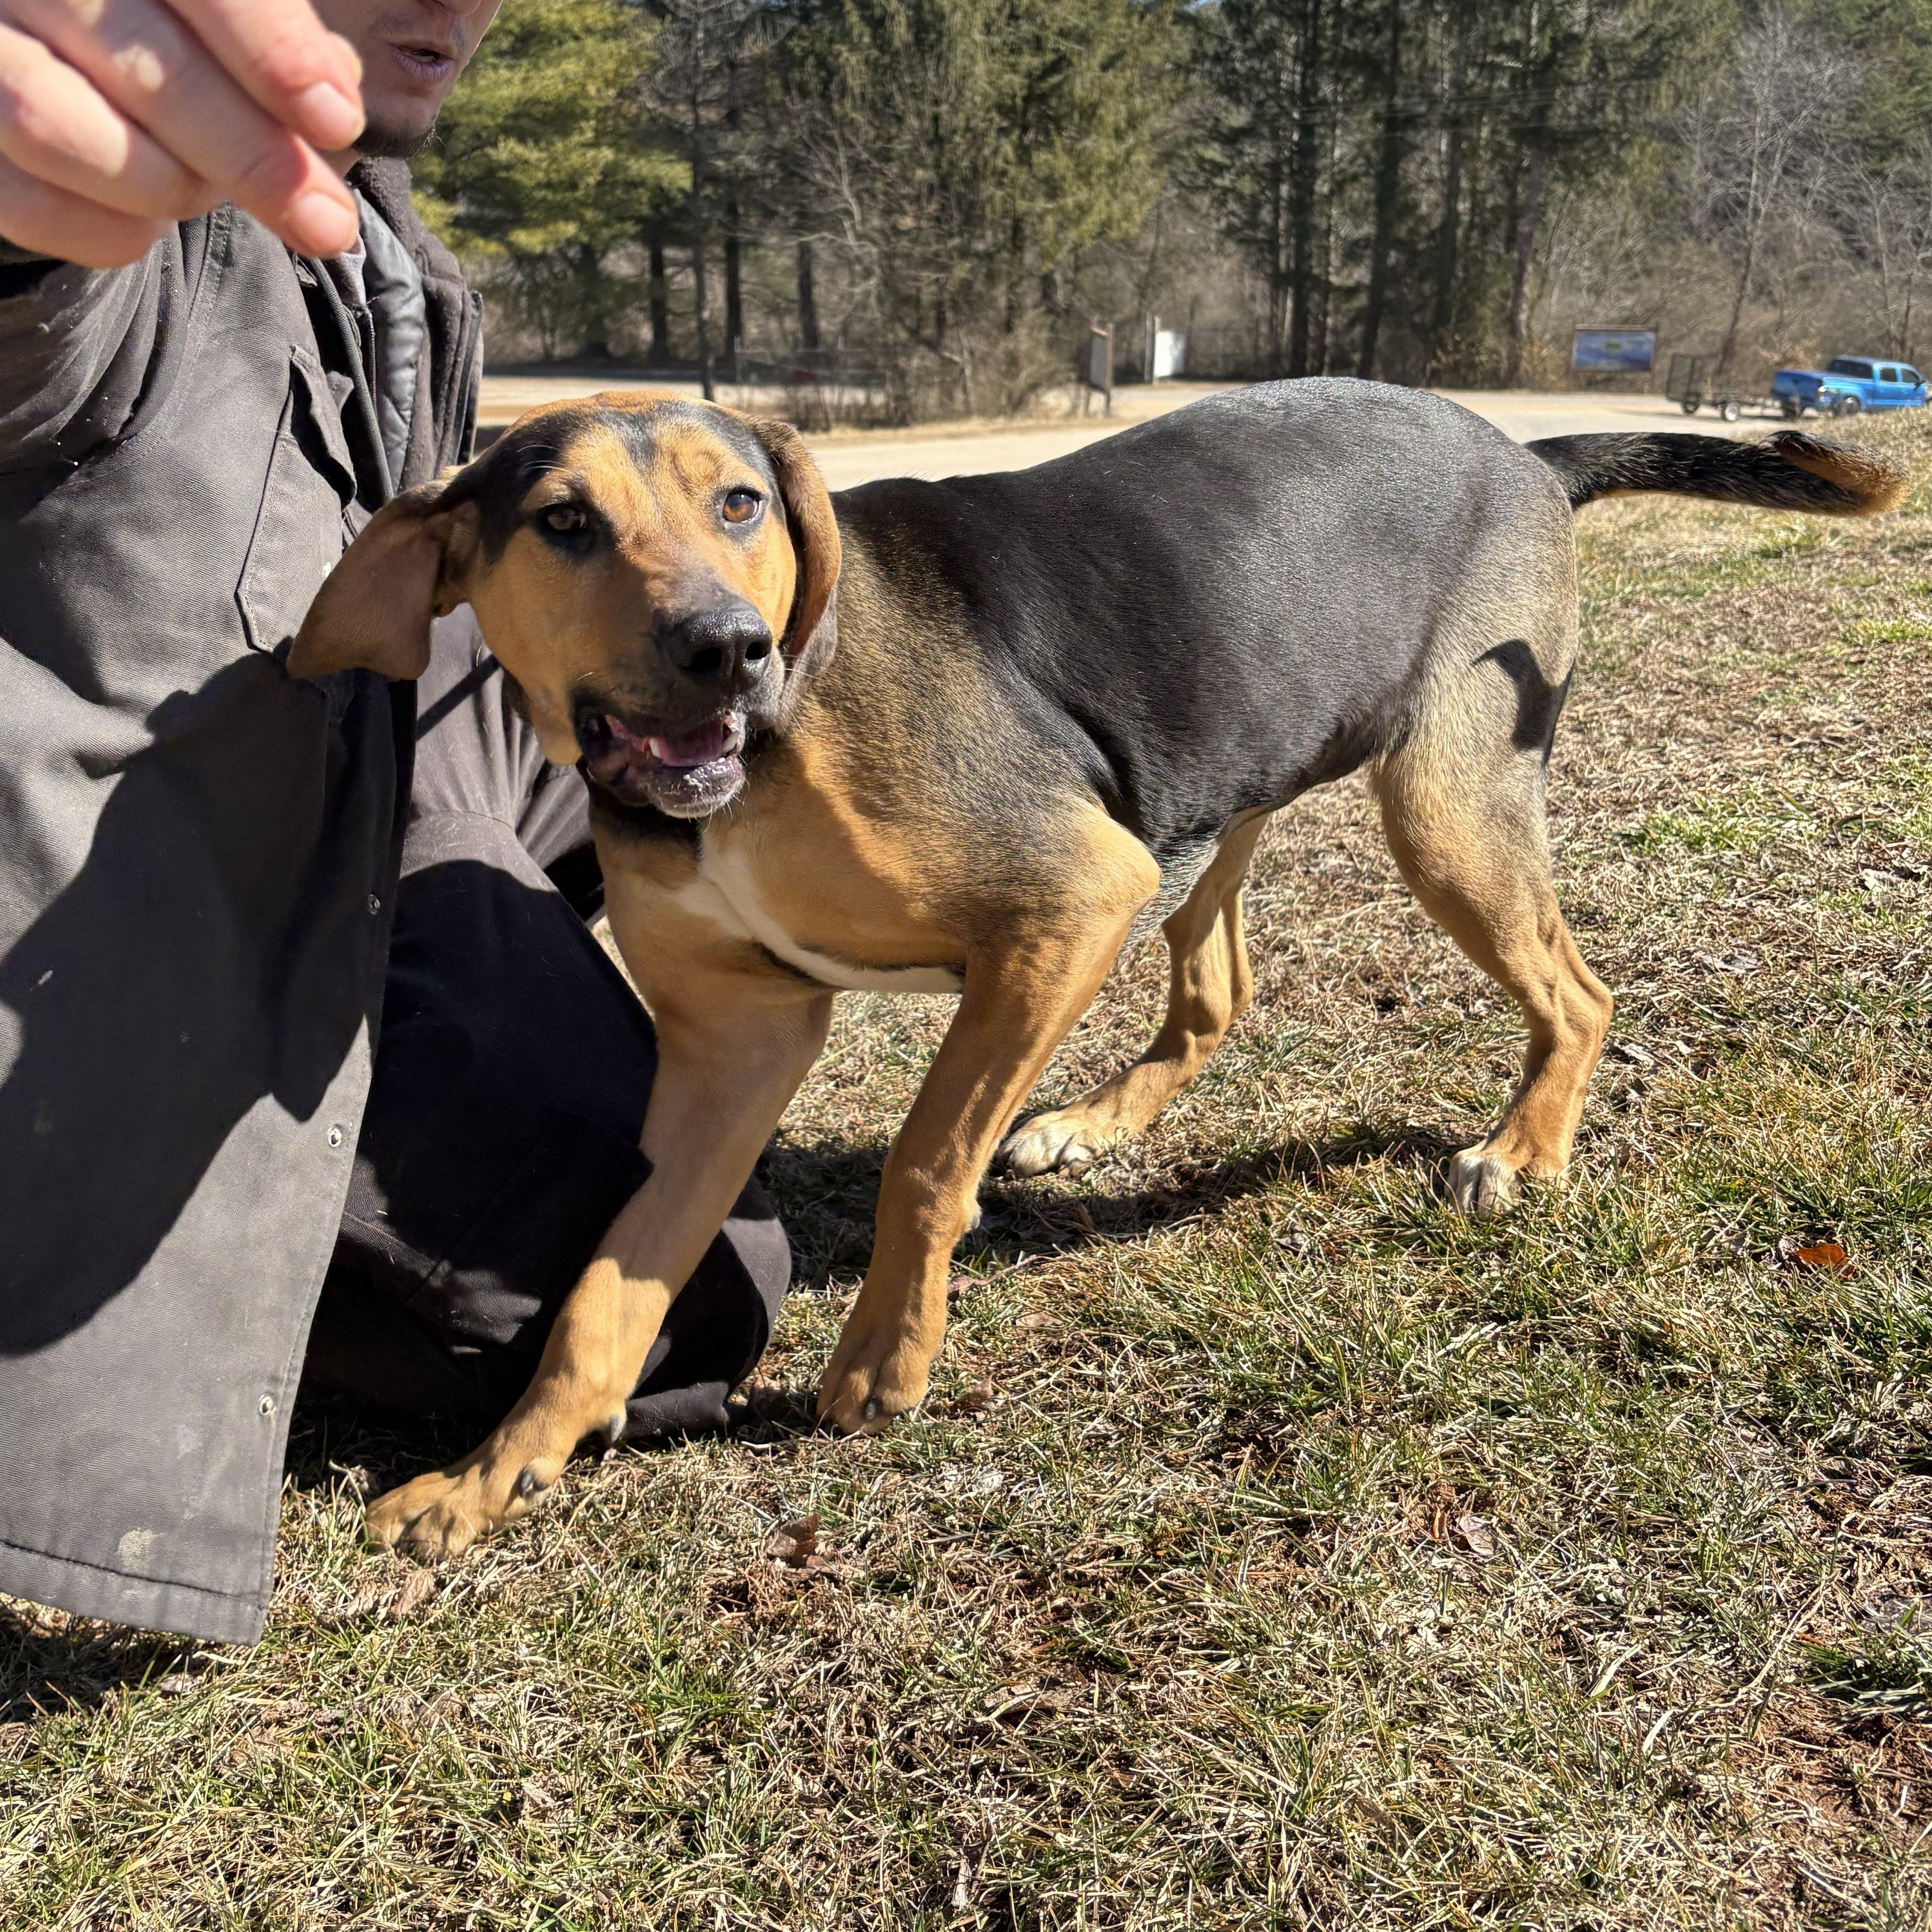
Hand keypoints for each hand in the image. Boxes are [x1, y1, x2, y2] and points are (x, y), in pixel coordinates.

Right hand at [0, 0, 365, 268]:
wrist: (55, 61)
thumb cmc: (163, 37)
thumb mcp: (223, 25)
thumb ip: (275, 45)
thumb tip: (335, 85)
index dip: (271, 47)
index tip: (337, 118)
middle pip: (144, 63)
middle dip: (251, 156)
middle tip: (327, 222)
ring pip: (59, 126)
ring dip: (169, 185)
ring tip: (208, 195)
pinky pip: (27, 202)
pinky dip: (109, 232)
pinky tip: (148, 222)